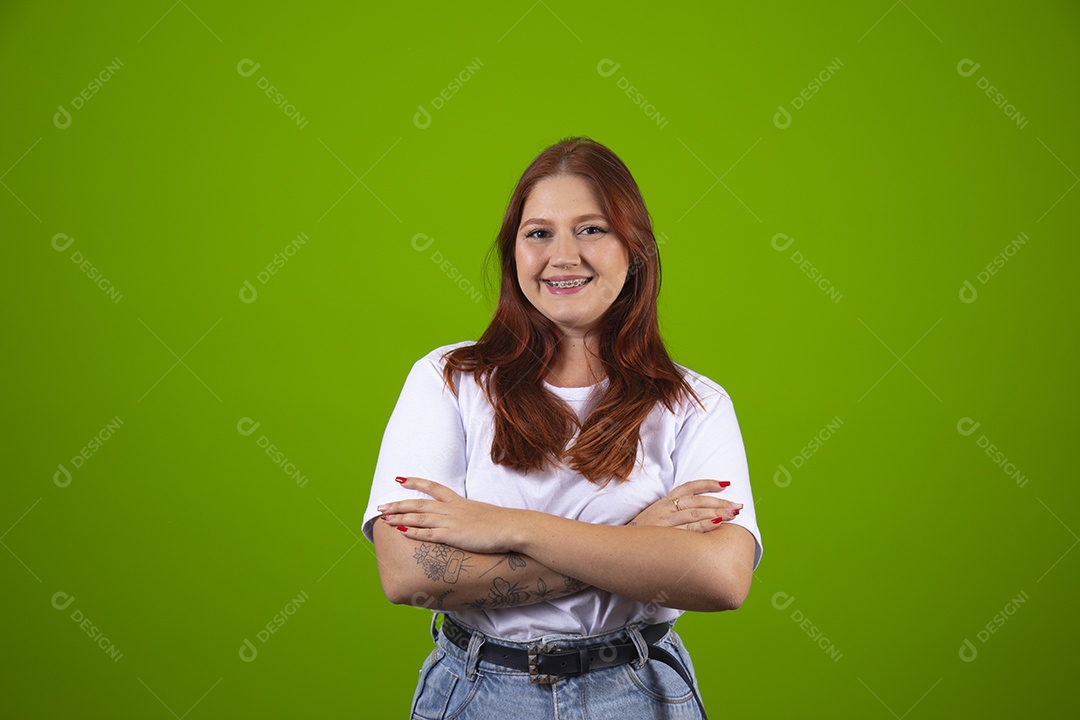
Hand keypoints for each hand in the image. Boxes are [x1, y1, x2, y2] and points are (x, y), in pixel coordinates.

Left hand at [378, 476, 519, 553]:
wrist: (511, 527)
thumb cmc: (502, 523)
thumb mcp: (484, 514)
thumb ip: (472, 515)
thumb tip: (470, 521)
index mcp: (459, 501)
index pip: (433, 487)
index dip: (416, 482)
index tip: (400, 479)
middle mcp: (451, 508)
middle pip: (419, 503)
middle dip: (399, 504)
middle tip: (382, 506)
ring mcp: (450, 521)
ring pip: (418, 517)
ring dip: (400, 517)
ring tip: (384, 518)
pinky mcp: (452, 535)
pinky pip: (427, 533)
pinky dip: (413, 531)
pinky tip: (401, 531)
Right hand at [628, 479, 741, 531]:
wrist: (616, 548)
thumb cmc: (638, 536)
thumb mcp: (653, 518)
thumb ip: (671, 513)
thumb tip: (695, 514)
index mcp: (662, 502)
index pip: (688, 487)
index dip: (707, 484)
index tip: (726, 483)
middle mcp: (665, 509)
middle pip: (697, 501)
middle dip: (720, 501)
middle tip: (738, 505)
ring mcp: (665, 522)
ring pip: (696, 513)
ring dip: (718, 512)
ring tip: (735, 513)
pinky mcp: (665, 536)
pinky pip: (689, 529)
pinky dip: (704, 525)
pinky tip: (718, 524)